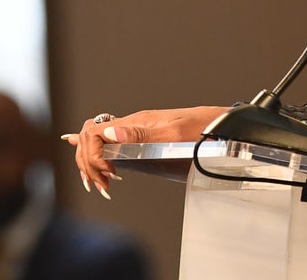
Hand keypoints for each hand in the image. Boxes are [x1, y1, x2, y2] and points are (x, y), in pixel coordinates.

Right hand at [61, 106, 226, 198]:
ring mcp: (136, 130)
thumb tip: (111, 133)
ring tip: (99, 184)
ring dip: (92, 163)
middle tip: (101, 185)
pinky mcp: (143, 137)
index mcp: (135, 121)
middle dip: (88, 162)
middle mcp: (132, 125)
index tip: (106, 173)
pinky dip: (99, 155)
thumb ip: (141, 135)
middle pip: (91, 138)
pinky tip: (92, 160)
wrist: (219, 125)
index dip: (92, 154)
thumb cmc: (200, 128)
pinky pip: (112, 143)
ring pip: (98, 142)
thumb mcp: (173, 133)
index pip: (94, 132)